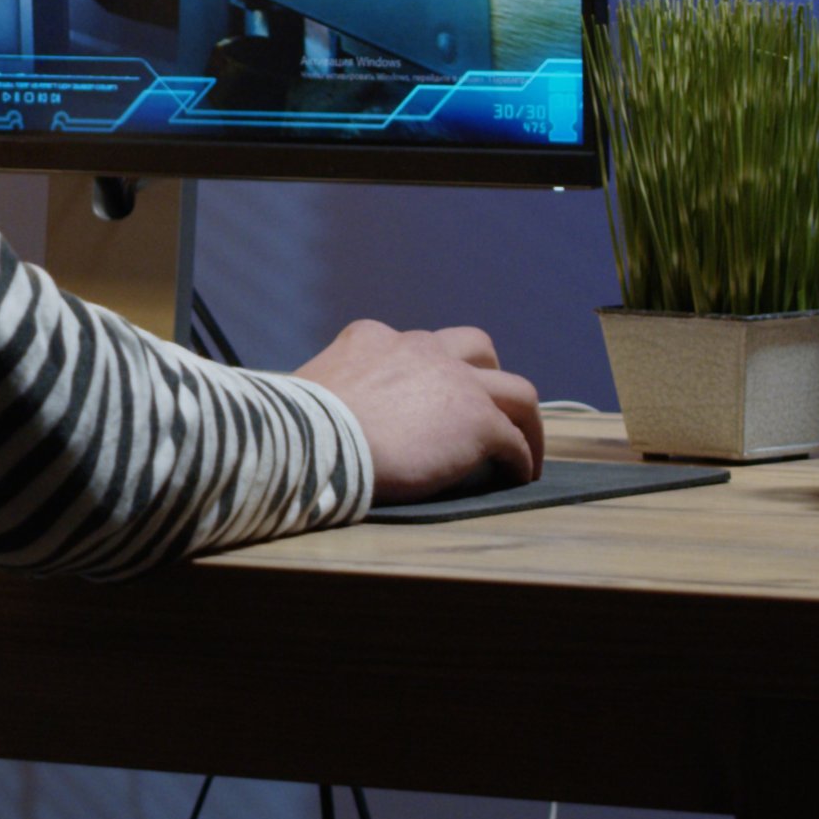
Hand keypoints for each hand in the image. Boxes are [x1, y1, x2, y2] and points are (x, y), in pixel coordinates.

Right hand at [290, 319, 544, 504]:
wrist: (313, 441)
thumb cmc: (294, 428)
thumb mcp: (309, 392)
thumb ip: (332, 397)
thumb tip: (318, 425)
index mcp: (373, 339)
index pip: (415, 346)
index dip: (428, 372)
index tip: (428, 400)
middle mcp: (420, 349)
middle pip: (476, 347)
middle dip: (486, 374)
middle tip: (486, 407)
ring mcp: (455, 383)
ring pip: (515, 390)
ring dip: (523, 420)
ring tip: (524, 450)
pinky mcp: (478, 421)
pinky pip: (513, 441)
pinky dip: (520, 459)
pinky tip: (515, 479)